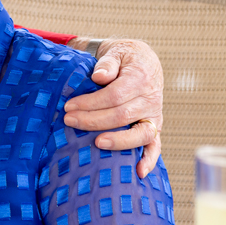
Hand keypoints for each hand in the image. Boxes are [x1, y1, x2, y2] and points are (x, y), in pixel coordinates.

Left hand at [63, 39, 163, 177]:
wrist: (143, 61)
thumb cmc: (123, 58)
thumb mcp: (116, 52)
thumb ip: (107, 63)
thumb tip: (99, 76)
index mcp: (140, 79)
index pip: (114, 95)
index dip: (91, 102)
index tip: (69, 106)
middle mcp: (150, 99)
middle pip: (122, 115)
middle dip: (93, 120)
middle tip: (69, 120)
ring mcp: (154, 116)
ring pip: (139, 133)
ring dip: (118, 141)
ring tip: (96, 143)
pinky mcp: (153, 127)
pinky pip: (155, 146)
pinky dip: (150, 160)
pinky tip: (139, 172)